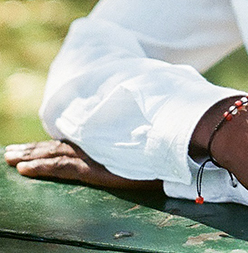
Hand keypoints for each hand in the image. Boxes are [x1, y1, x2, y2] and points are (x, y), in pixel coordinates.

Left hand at [4, 140, 161, 190]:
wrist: (176, 146)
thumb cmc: (166, 143)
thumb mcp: (146, 140)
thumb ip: (134, 138)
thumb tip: (135, 133)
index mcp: (104, 138)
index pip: (71, 142)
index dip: (50, 145)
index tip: (34, 148)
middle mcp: (96, 142)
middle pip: (57, 145)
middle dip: (32, 149)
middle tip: (9, 152)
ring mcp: (93, 154)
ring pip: (53, 154)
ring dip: (30, 156)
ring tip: (10, 158)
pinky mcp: (93, 168)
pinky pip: (60, 166)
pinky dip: (41, 166)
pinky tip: (24, 168)